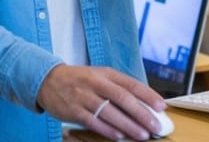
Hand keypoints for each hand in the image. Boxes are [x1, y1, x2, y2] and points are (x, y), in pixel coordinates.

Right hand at [38, 64, 168, 139]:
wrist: (47, 80)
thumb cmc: (79, 80)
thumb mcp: (99, 76)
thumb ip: (118, 88)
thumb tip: (142, 104)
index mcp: (105, 73)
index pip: (130, 84)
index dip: (147, 95)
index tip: (161, 106)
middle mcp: (95, 83)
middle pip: (122, 98)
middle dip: (141, 113)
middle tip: (155, 125)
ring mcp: (83, 96)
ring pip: (109, 112)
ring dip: (128, 125)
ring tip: (142, 134)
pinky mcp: (73, 110)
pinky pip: (93, 121)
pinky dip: (107, 130)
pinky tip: (119, 136)